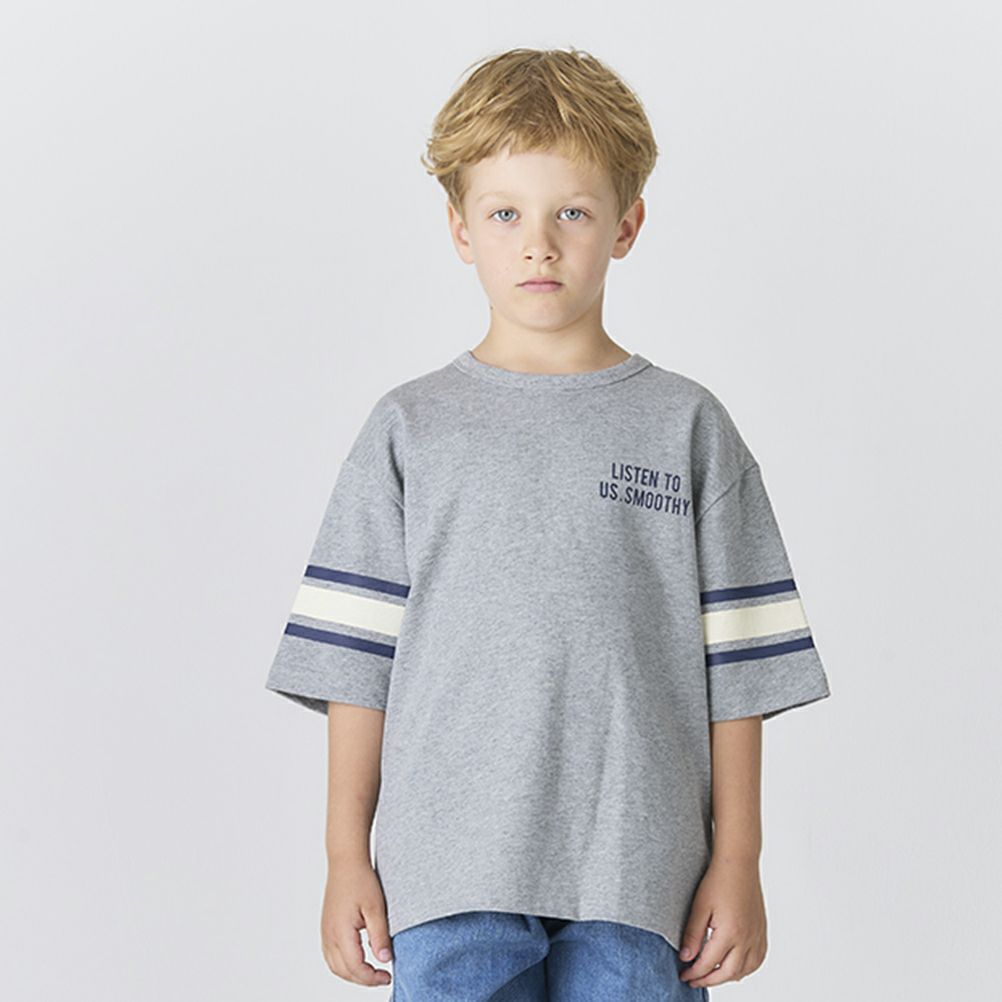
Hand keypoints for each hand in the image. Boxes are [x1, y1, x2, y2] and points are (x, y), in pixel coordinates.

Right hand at [320, 855, 393, 987]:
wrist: (346, 861)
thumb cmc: (360, 879)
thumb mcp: (376, 908)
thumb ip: (380, 936)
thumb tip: (385, 959)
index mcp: (340, 932)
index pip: (355, 967)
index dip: (372, 977)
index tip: (388, 976)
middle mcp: (329, 935)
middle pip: (343, 971)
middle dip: (363, 979)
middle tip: (382, 976)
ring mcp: (325, 931)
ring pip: (335, 966)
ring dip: (352, 974)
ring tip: (372, 971)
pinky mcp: (326, 927)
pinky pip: (331, 955)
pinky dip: (344, 964)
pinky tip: (358, 960)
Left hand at [677, 856, 767, 988]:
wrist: (739, 863)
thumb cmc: (718, 880)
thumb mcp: (699, 906)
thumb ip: (693, 934)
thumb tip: (686, 958)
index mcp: (730, 932)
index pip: (709, 963)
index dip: (694, 972)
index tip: (684, 975)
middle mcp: (747, 938)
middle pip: (727, 973)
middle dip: (708, 980)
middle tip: (694, 980)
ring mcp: (757, 936)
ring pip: (744, 970)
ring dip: (727, 977)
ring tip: (711, 975)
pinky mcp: (761, 931)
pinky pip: (757, 960)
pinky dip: (745, 969)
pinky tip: (734, 967)